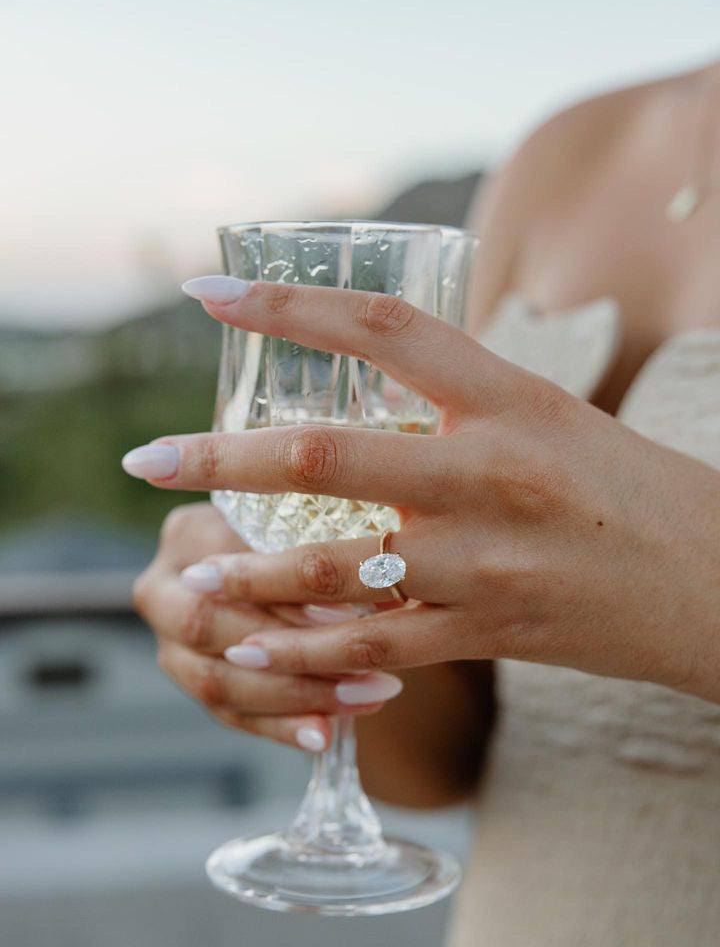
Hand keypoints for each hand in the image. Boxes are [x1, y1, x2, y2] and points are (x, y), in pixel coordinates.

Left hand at [124, 277, 719, 701]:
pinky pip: (372, 646)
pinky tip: (254, 647)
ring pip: (332, 564)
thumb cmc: (632, 489)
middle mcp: (490, 473)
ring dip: (249, 569)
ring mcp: (484, 561)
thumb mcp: (553, 416)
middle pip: (323, 455)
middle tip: (145, 459)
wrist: (715, 583)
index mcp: (512, 398)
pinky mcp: (487, 631)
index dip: (289, 307)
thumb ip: (463, 405)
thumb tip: (370, 392)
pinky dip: (304, 650)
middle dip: (219, 456)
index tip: (208, 296)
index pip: (383, 330)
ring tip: (194, 569)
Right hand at [132, 502, 397, 752]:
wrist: (288, 565)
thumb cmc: (306, 534)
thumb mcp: (307, 527)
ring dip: (292, 698)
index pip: (228, 573)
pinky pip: (232, 714)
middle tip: (357, 669)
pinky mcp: (194, 682)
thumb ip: (317, 558)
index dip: (284, 601)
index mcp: (187, 534)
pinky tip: (324, 734)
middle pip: (206, 629)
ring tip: (359, 701)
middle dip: (285, 657)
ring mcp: (171, 642)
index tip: (349, 619)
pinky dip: (281, 727)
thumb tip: (366, 601)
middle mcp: (163, 589)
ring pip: (216, 682)